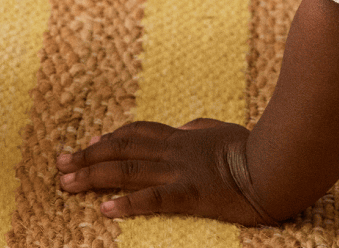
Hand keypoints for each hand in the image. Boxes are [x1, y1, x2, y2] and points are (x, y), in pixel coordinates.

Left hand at [56, 119, 277, 225]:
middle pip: (121, 149)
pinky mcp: (192, 194)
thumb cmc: (255, 148)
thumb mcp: (221, 130)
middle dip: (87, 156)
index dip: (107, 139)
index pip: (135, 133)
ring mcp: (181, 171)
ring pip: (128, 170)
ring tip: (67, 183)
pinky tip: (106, 210)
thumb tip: (186, 127)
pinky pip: (154, 198)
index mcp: (181, 137)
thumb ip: (199, 128)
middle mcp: (174, 150)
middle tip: (59, 164)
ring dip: (93, 176)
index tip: (86, 145)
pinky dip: (128, 203)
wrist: (279, 162)